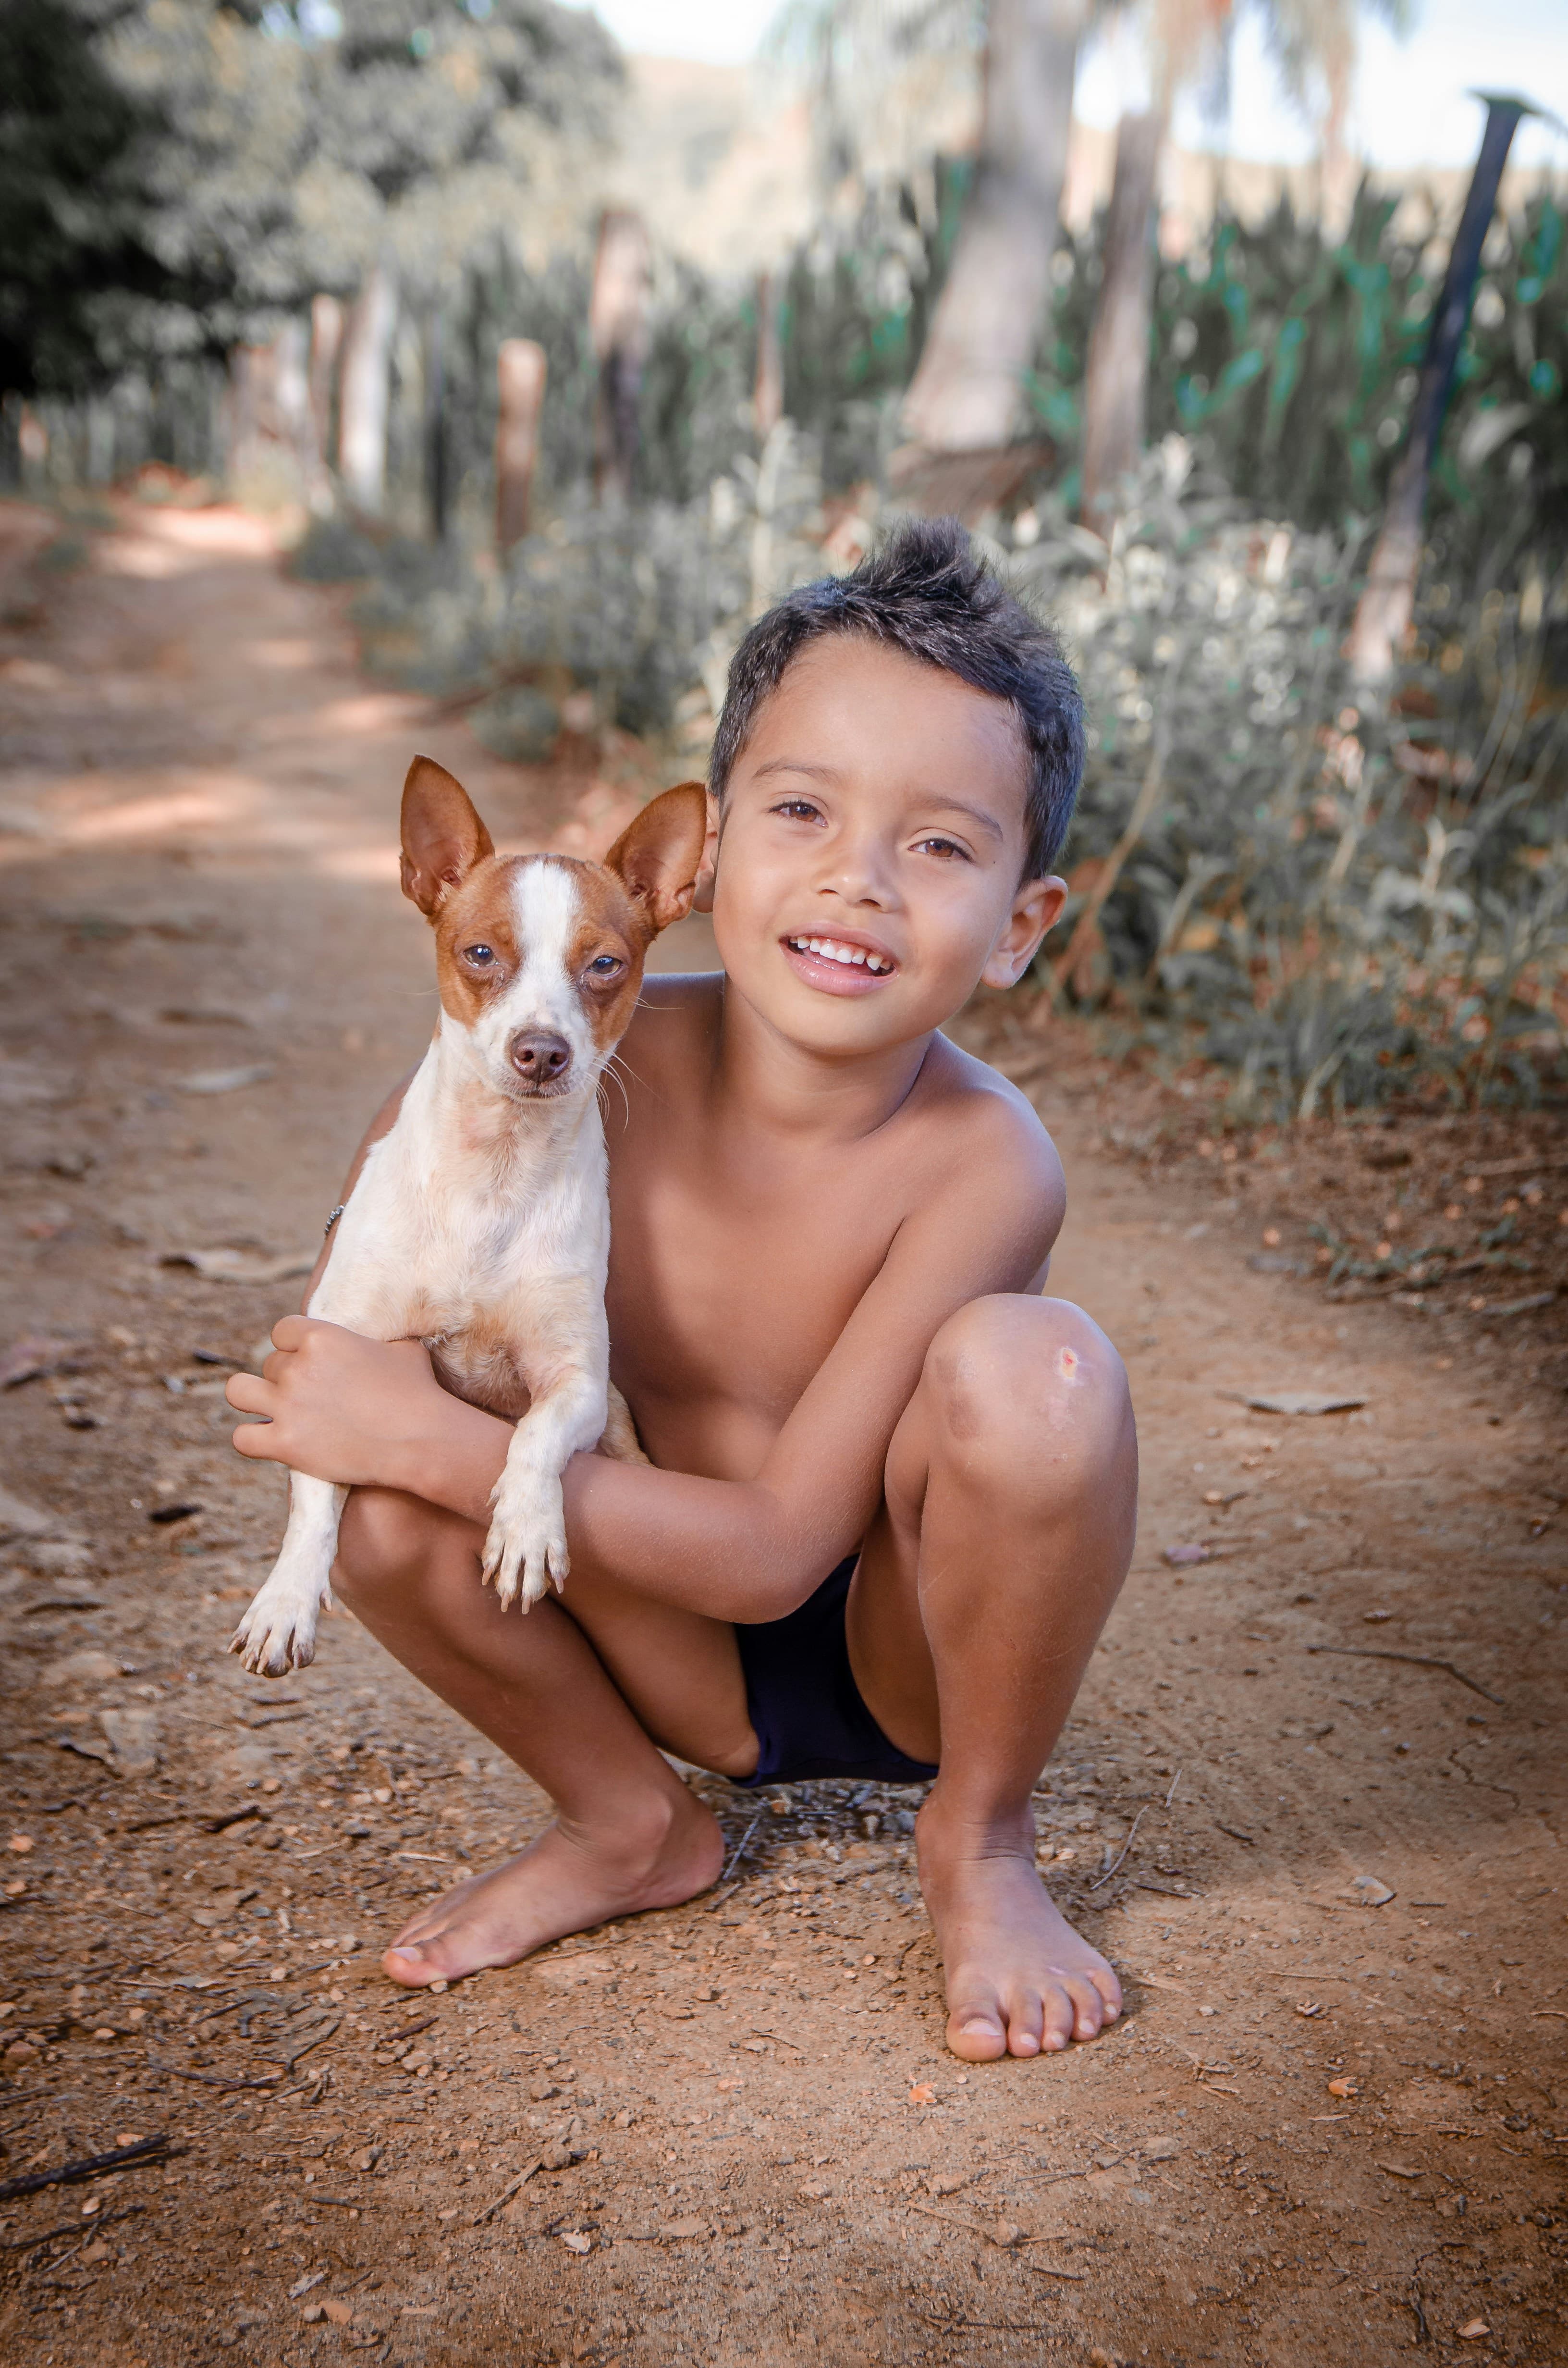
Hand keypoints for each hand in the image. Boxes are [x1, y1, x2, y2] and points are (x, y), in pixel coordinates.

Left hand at [227, 1318, 451, 1490]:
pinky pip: (241, 1437)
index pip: (281, 1331)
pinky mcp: (284, 1443)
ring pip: (238, 1391)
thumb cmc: (418, 1392)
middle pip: (270, 1365)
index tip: (308, 1361)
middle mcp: (298, 1367)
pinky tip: (271, 1440)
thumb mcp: (402, 1348)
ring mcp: (287, 1405)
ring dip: (251, 1398)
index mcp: (321, 1337)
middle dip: (287, 1378)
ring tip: (270, 1409)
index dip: (293, 1346)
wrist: (421, 1439)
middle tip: (311, 1396)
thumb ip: (375, 1340)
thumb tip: (377, 1340)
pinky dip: (252, 1439)